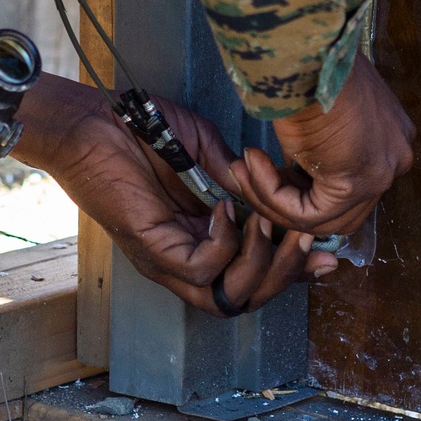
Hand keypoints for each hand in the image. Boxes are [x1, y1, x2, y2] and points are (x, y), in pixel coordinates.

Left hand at [11, 74, 336, 315]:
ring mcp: (166, 259)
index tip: (327, 256)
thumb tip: (277, 197)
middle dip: (285, 276)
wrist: (93, 121)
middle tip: (307, 241)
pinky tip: (227, 210)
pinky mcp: (151, 248)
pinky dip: (224, 244)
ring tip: (271, 224)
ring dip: (260, 265)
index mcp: (200, 240)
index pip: (252, 276)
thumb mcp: (208, 153)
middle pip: (244, 299)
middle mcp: (184, 259)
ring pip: (226, 298)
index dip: (292, 273)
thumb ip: (239, 180)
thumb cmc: (143, 132)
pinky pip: (199, 270)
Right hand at [230, 53, 414, 236]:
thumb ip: (319, 142)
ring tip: (243, 168)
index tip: (265, 164)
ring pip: (321, 218)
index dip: (300, 184)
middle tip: (249, 173)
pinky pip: (307, 214)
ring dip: (272, 198)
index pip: (349, 183)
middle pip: (339, 209)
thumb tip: (292, 169)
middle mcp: (396, 158)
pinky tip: (251, 163)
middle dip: (286, 199)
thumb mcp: (318, 106)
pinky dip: (271, 195)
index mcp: (391, 136)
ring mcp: (382, 173)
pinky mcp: (357, 184)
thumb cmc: (310, 63)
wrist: (307, 51)